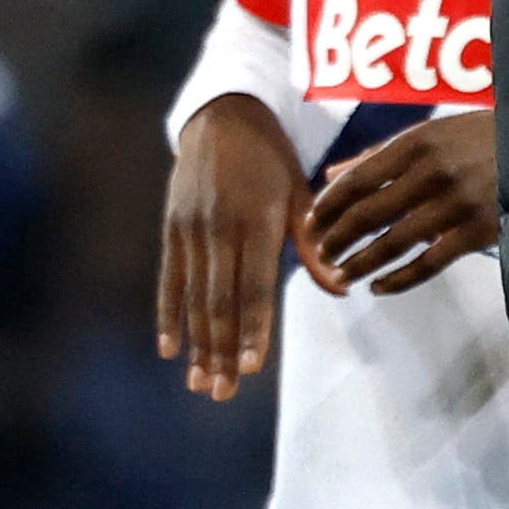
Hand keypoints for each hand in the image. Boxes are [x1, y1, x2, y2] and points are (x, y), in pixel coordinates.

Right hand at [157, 93, 307, 401]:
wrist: (224, 115)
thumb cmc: (272, 159)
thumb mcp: (300, 193)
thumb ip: (314, 245)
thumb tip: (340, 290)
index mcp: (259, 219)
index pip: (256, 284)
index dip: (253, 327)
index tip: (252, 367)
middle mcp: (222, 227)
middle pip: (221, 300)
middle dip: (221, 350)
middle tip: (222, 393)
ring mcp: (192, 228)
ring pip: (193, 297)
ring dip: (196, 344)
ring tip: (199, 383)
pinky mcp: (171, 227)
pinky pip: (168, 279)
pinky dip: (168, 315)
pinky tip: (168, 349)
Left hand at [299, 110, 499, 296]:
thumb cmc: (482, 136)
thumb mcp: (433, 132)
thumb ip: (381, 155)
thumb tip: (332, 175)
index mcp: (417, 142)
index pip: (358, 179)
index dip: (329, 206)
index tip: (309, 224)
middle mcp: (431, 172)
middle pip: (369, 213)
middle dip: (337, 238)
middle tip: (320, 255)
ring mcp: (454, 204)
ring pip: (393, 242)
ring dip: (360, 263)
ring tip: (341, 276)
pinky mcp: (475, 232)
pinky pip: (428, 263)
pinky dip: (399, 280)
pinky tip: (379, 288)